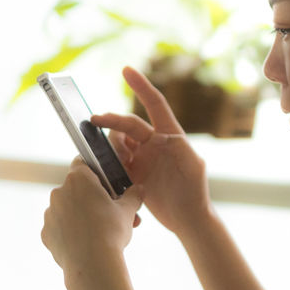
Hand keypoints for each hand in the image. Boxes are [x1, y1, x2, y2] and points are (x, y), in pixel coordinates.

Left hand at [42, 156, 142, 271]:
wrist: (93, 265)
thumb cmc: (111, 231)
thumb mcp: (129, 210)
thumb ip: (134, 195)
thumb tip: (139, 189)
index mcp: (78, 179)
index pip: (84, 163)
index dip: (97, 172)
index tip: (108, 183)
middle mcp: (59, 192)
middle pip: (78, 189)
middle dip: (95, 198)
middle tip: (114, 212)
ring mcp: (50, 213)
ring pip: (69, 208)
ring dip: (83, 214)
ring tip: (104, 231)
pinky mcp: (46, 233)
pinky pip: (61, 227)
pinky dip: (72, 231)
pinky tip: (88, 242)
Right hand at [91, 66, 209, 234]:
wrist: (187, 220)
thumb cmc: (195, 191)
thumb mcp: (193, 166)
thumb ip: (180, 149)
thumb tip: (166, 136)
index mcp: (170, 135)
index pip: (154, 104)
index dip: (141, 86)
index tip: (126, 69)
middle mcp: (153, 143)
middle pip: (127, 124)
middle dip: (111, 120)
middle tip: (94, 121)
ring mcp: (141, 159)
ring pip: (117, 143)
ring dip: (111, 149)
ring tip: (121, 166)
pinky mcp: (131, 175)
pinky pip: (113, 164)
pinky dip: (109, 167)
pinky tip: (114, 180)